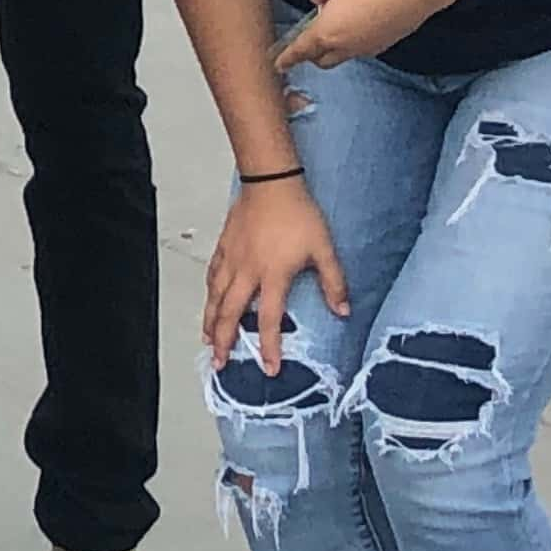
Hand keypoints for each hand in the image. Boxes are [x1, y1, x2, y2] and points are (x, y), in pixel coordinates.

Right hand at [205, 180, 349, 371]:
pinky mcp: (224, 244)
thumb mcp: (323, 248)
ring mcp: (232, 258)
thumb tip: (343, 311)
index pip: (268, 319)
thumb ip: (334, 282)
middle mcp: (247, 271)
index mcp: (272, 275)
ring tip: (207, 338)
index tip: (269, 368)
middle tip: (219, 361)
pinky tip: (208, 297)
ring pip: (215, 295)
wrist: (271, 181)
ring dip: (210, 320)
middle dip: (224, 340)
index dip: (269, 346)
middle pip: (230, 313)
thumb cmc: (297, 213)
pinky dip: (208, 290)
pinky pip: (212, 273)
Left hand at [275, 0, 455, 74]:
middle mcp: (345, 47)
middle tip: (308, 38)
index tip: (278, 65)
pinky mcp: (383, 46)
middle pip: (321, 60)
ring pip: (342, 56)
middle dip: (311, 53)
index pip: (301, 50)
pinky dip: (352, 42)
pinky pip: (359, 49)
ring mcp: (366, 50)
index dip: (287, 58)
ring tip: (337, 22)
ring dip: (333, 47)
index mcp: (326, 33)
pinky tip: (359, 22)